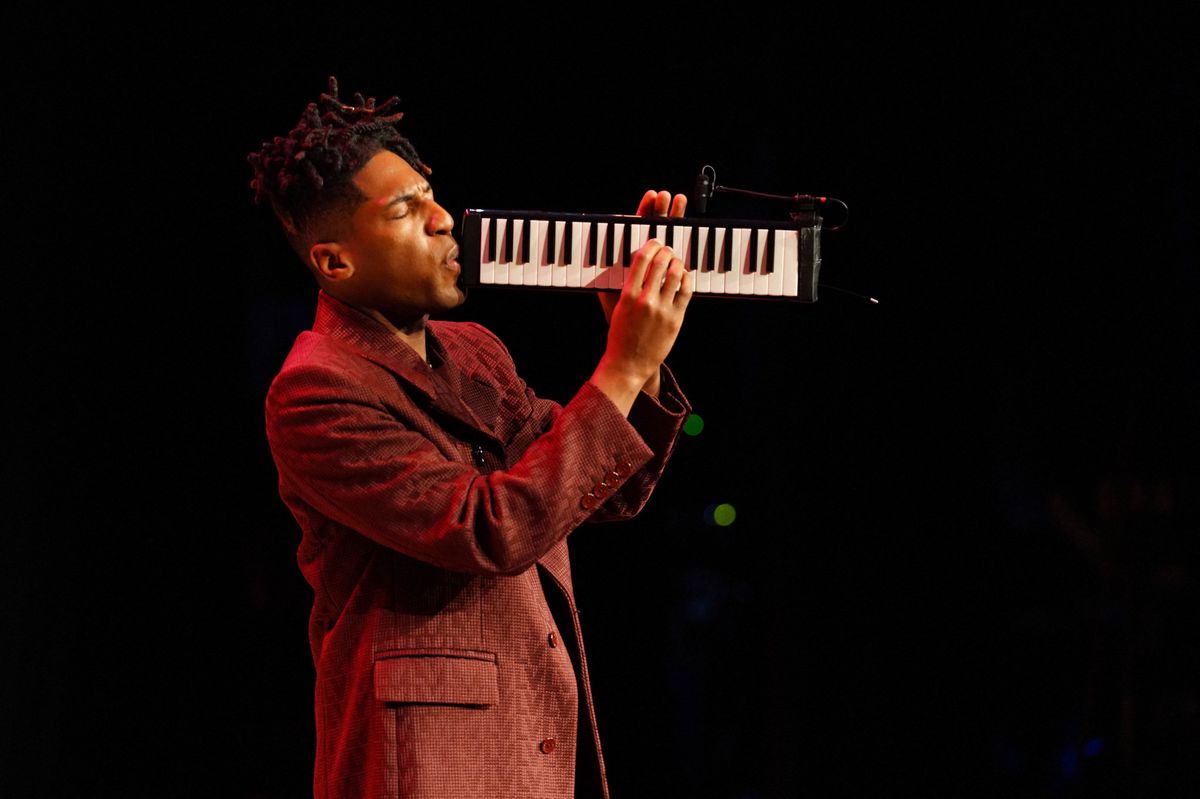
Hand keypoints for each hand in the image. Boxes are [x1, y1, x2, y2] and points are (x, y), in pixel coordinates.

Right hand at [591, 190, 691, 413]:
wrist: (628, 364)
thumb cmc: (619, 335)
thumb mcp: (614, 307)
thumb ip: (618, 285)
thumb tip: (622, 261)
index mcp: (627, 294)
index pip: (641, 259)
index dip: (651, 244)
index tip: (655, 240)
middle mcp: (645, 300)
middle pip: (660, 262)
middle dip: (667, 250)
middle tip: (668, 247)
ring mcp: (662, 310)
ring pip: (675, 274)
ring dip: (678, 262)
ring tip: (676, 259)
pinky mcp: (676, 319)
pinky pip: (686, 291)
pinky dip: (686, 279)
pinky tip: (683, 277)